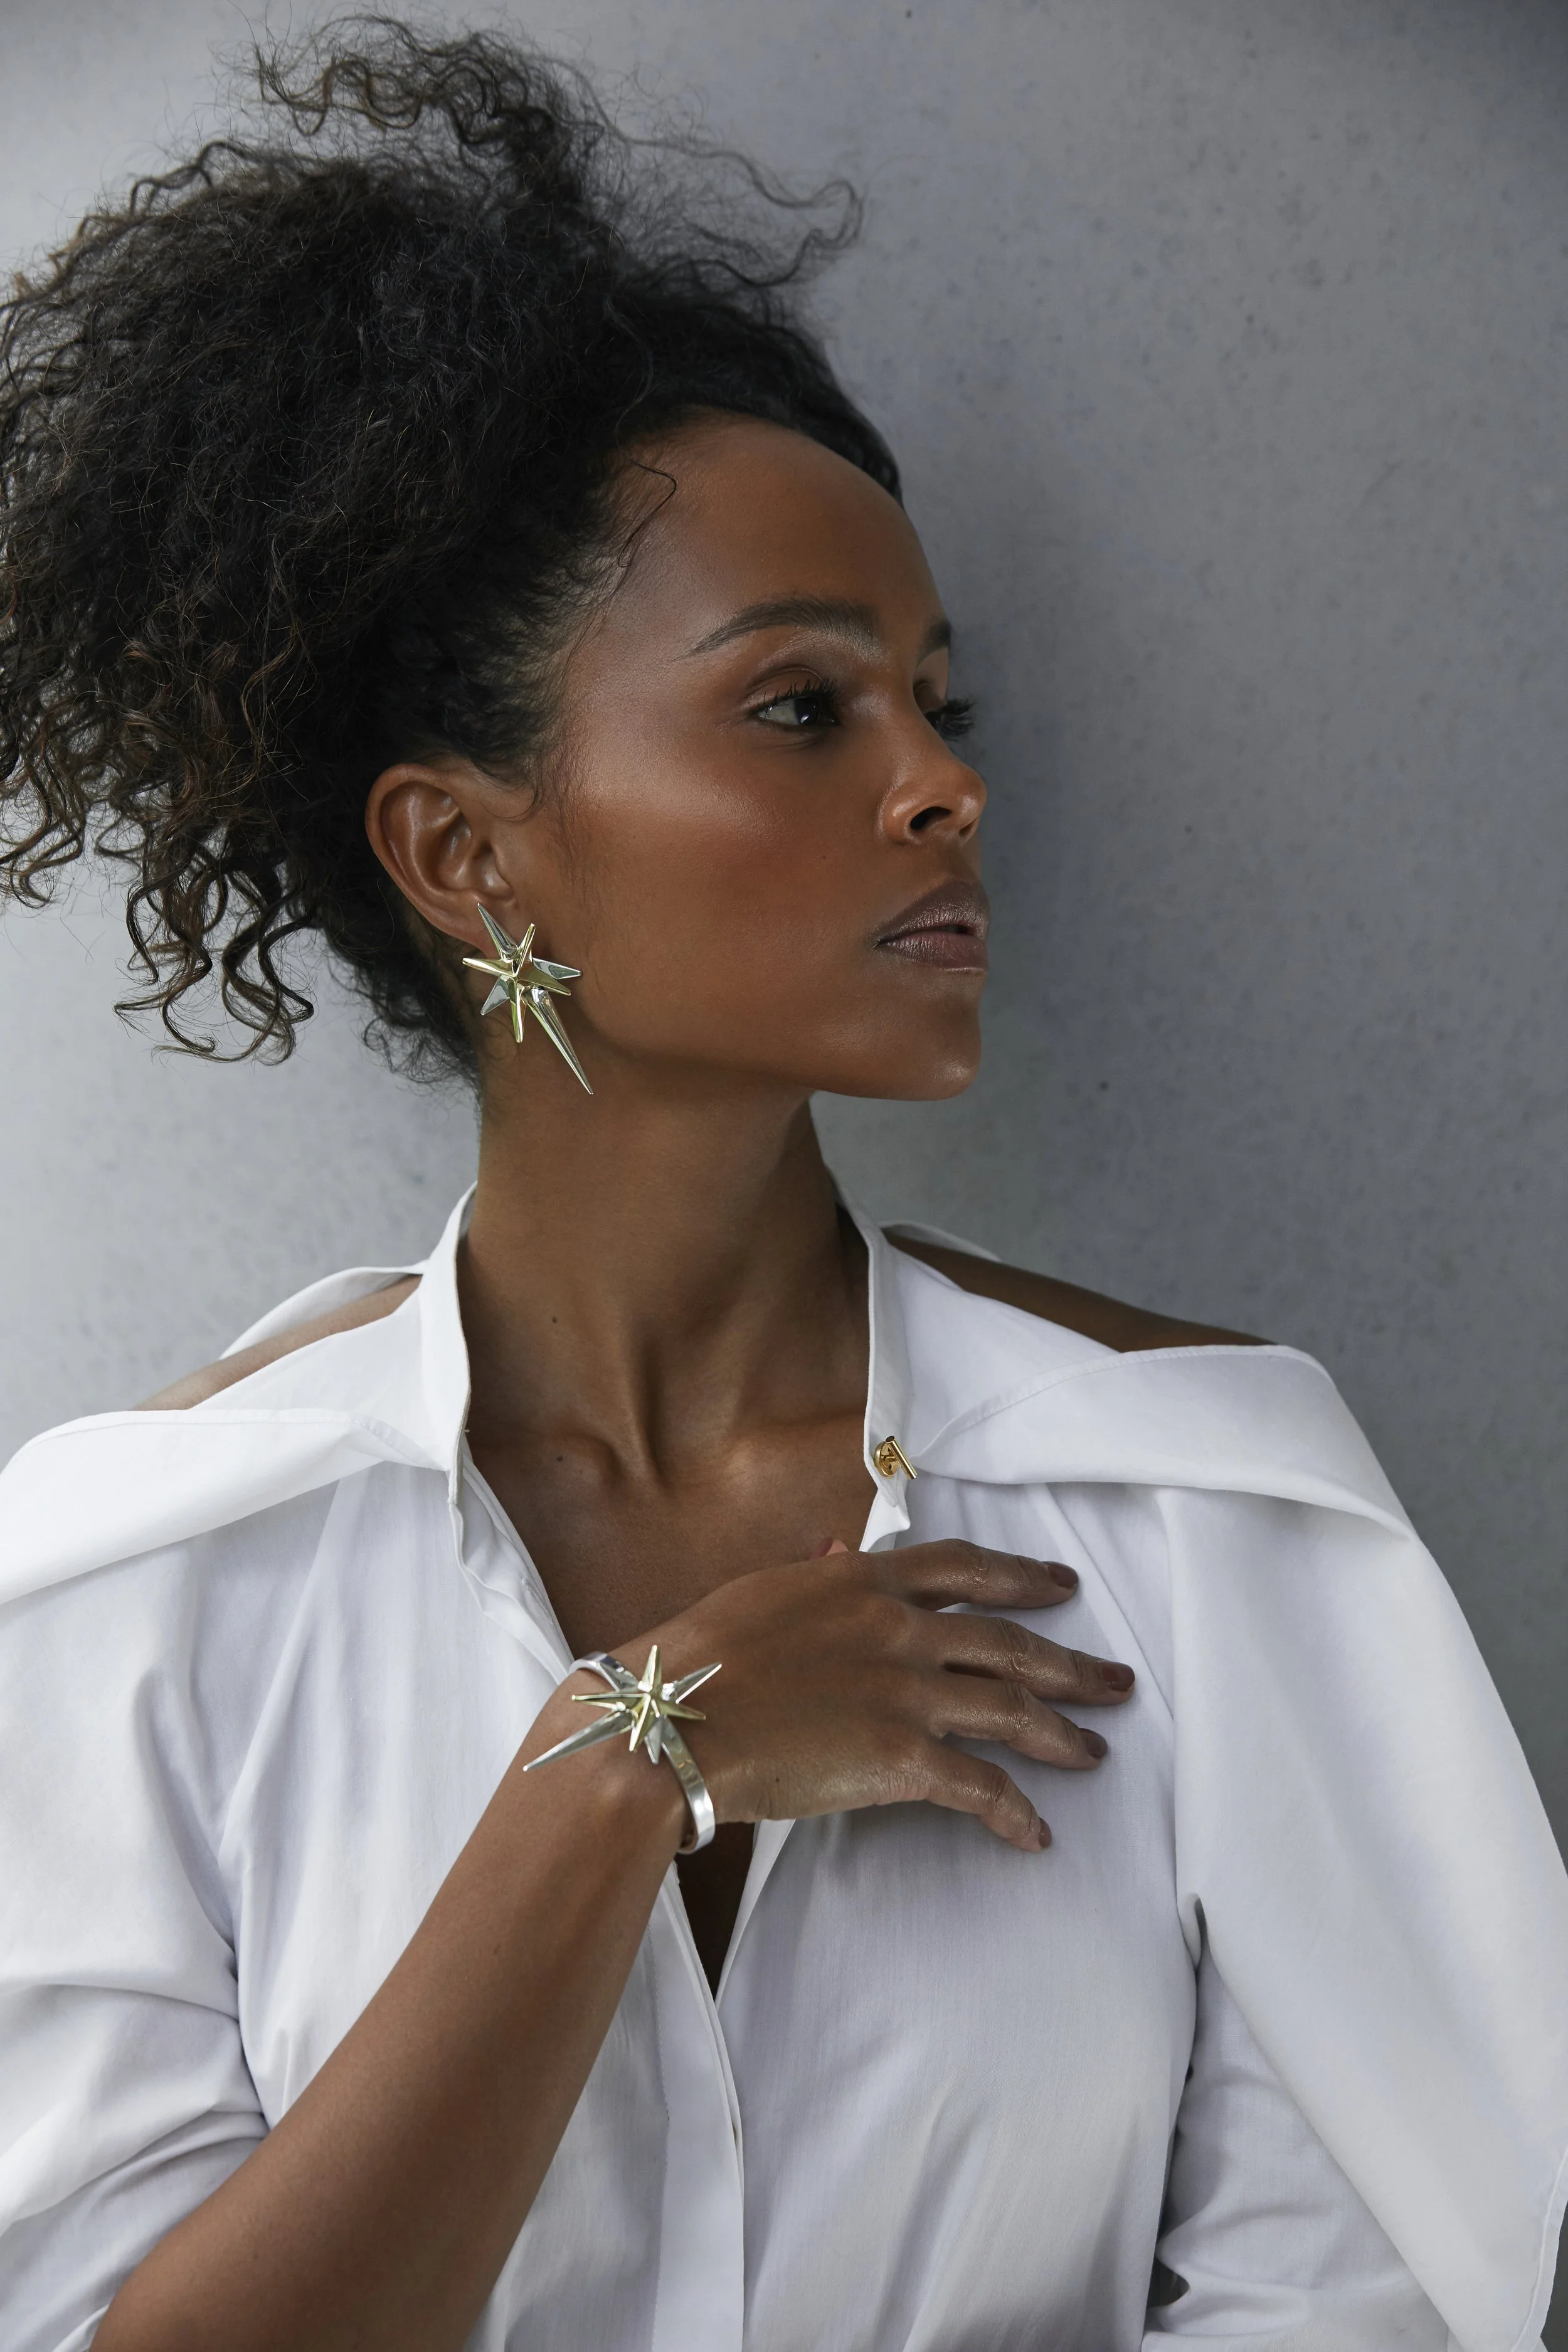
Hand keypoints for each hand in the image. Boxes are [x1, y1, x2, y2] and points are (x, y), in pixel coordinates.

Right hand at [537, 1541, 1134, 1851]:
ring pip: (1011, 1709)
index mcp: (861, 1582)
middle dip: (1069, 1663)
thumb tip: (836, 1550)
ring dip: (1061, 1733)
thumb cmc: (697, 1658)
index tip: (1060, 1586)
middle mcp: (897, 1628)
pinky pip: (978, 1786)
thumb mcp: (762, 1593)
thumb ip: (813, 1576)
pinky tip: (1036, 1832)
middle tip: (1116, 1680)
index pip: (963, 1569)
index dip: (1020, 1575)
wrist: (670, 1720)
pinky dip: (1014, 1811)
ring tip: (1095, 1751)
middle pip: (1008, 1641)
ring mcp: (904, 1692)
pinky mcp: (900, 1758)